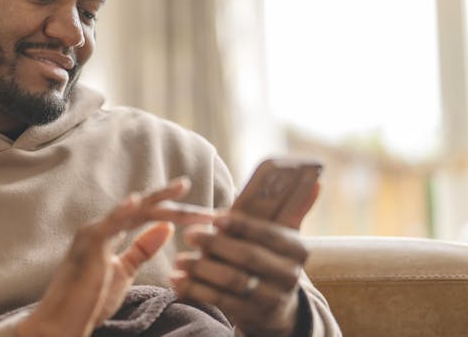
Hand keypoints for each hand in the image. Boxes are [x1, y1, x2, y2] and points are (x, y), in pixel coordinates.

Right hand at [16, 177, 213, 336]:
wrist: (61, 322)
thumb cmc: (88, 300)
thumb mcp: (123, 271)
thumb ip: (142, 250)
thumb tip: (165, 229)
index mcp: (110, 232)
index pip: (144, 214)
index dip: (169, 207)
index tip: (196, 206)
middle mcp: (101, 227)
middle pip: (142, 208)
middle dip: (170, 201)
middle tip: (192, 189)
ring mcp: (93, 234)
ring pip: (132, 212)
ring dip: (160, 204)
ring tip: (182, 191)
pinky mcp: (88, 247)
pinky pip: (107, 226)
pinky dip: (121, 212)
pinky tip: (136, 202)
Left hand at [172, 211, 309, 336]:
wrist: (279, 308)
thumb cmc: (273, 259)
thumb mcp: (285, 238)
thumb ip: (294, 208)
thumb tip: (317, 180)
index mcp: (297, 250)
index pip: (268, 233)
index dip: (241, 225)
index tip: (215, 217)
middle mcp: (289, 275)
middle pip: (248, 257)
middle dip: (215, 244)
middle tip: (190, 234)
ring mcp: (272, 298)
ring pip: (233, 280)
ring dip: (202, 268)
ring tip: (180, 259)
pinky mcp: (252, 315)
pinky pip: (221, 302)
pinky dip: (196, 290)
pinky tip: (178, 280)